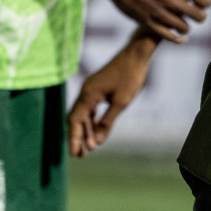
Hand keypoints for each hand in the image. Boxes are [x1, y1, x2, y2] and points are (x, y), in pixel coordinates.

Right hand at [69, 36, 153, 155]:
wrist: (136, 55)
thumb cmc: (130, 77)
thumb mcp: (121, 103)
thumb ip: (107, 122)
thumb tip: (97, 142)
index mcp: (88, 94)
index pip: (75, 121)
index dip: (74, 138)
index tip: (75, 154)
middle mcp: (85, 91)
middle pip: (76, 118)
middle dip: (78, 137)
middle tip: (82, 156)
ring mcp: (91, 89)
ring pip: (83, 113)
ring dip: (85, 130)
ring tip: (89, 147)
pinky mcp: (97, 88)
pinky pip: (89, 107)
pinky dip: (91, 120)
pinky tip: (95, 130)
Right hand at [108, 0, 210, 42]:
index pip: (206, 1)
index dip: (205, 1)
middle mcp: (172, 1)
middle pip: (199, 17)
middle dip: (199, 14)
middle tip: (194, 10)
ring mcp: (159, 13)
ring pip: (185, 28)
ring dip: (186, 24)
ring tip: (182, 19)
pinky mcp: (147, 22)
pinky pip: (169, 37)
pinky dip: (177, 38)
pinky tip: (179, 35)